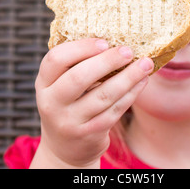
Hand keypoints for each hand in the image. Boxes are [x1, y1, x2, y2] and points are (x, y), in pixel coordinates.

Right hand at [30, 38, 153, 167]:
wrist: (64, 148)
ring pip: (103, 96)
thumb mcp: (60, 86)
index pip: (55, 59)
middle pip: (79, 77)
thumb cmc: (68, 104)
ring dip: (128, 77)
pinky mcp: (89, 134)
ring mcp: (70, 121)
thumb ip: (75, 66)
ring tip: (145, 64)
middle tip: (128, 51)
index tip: (104, 42)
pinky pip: (114, 111)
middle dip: (107, 61)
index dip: (80, 48)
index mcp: (43, 83)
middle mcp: (52, 103)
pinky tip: (142, 82)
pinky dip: (131, 94)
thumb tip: (113, 40)